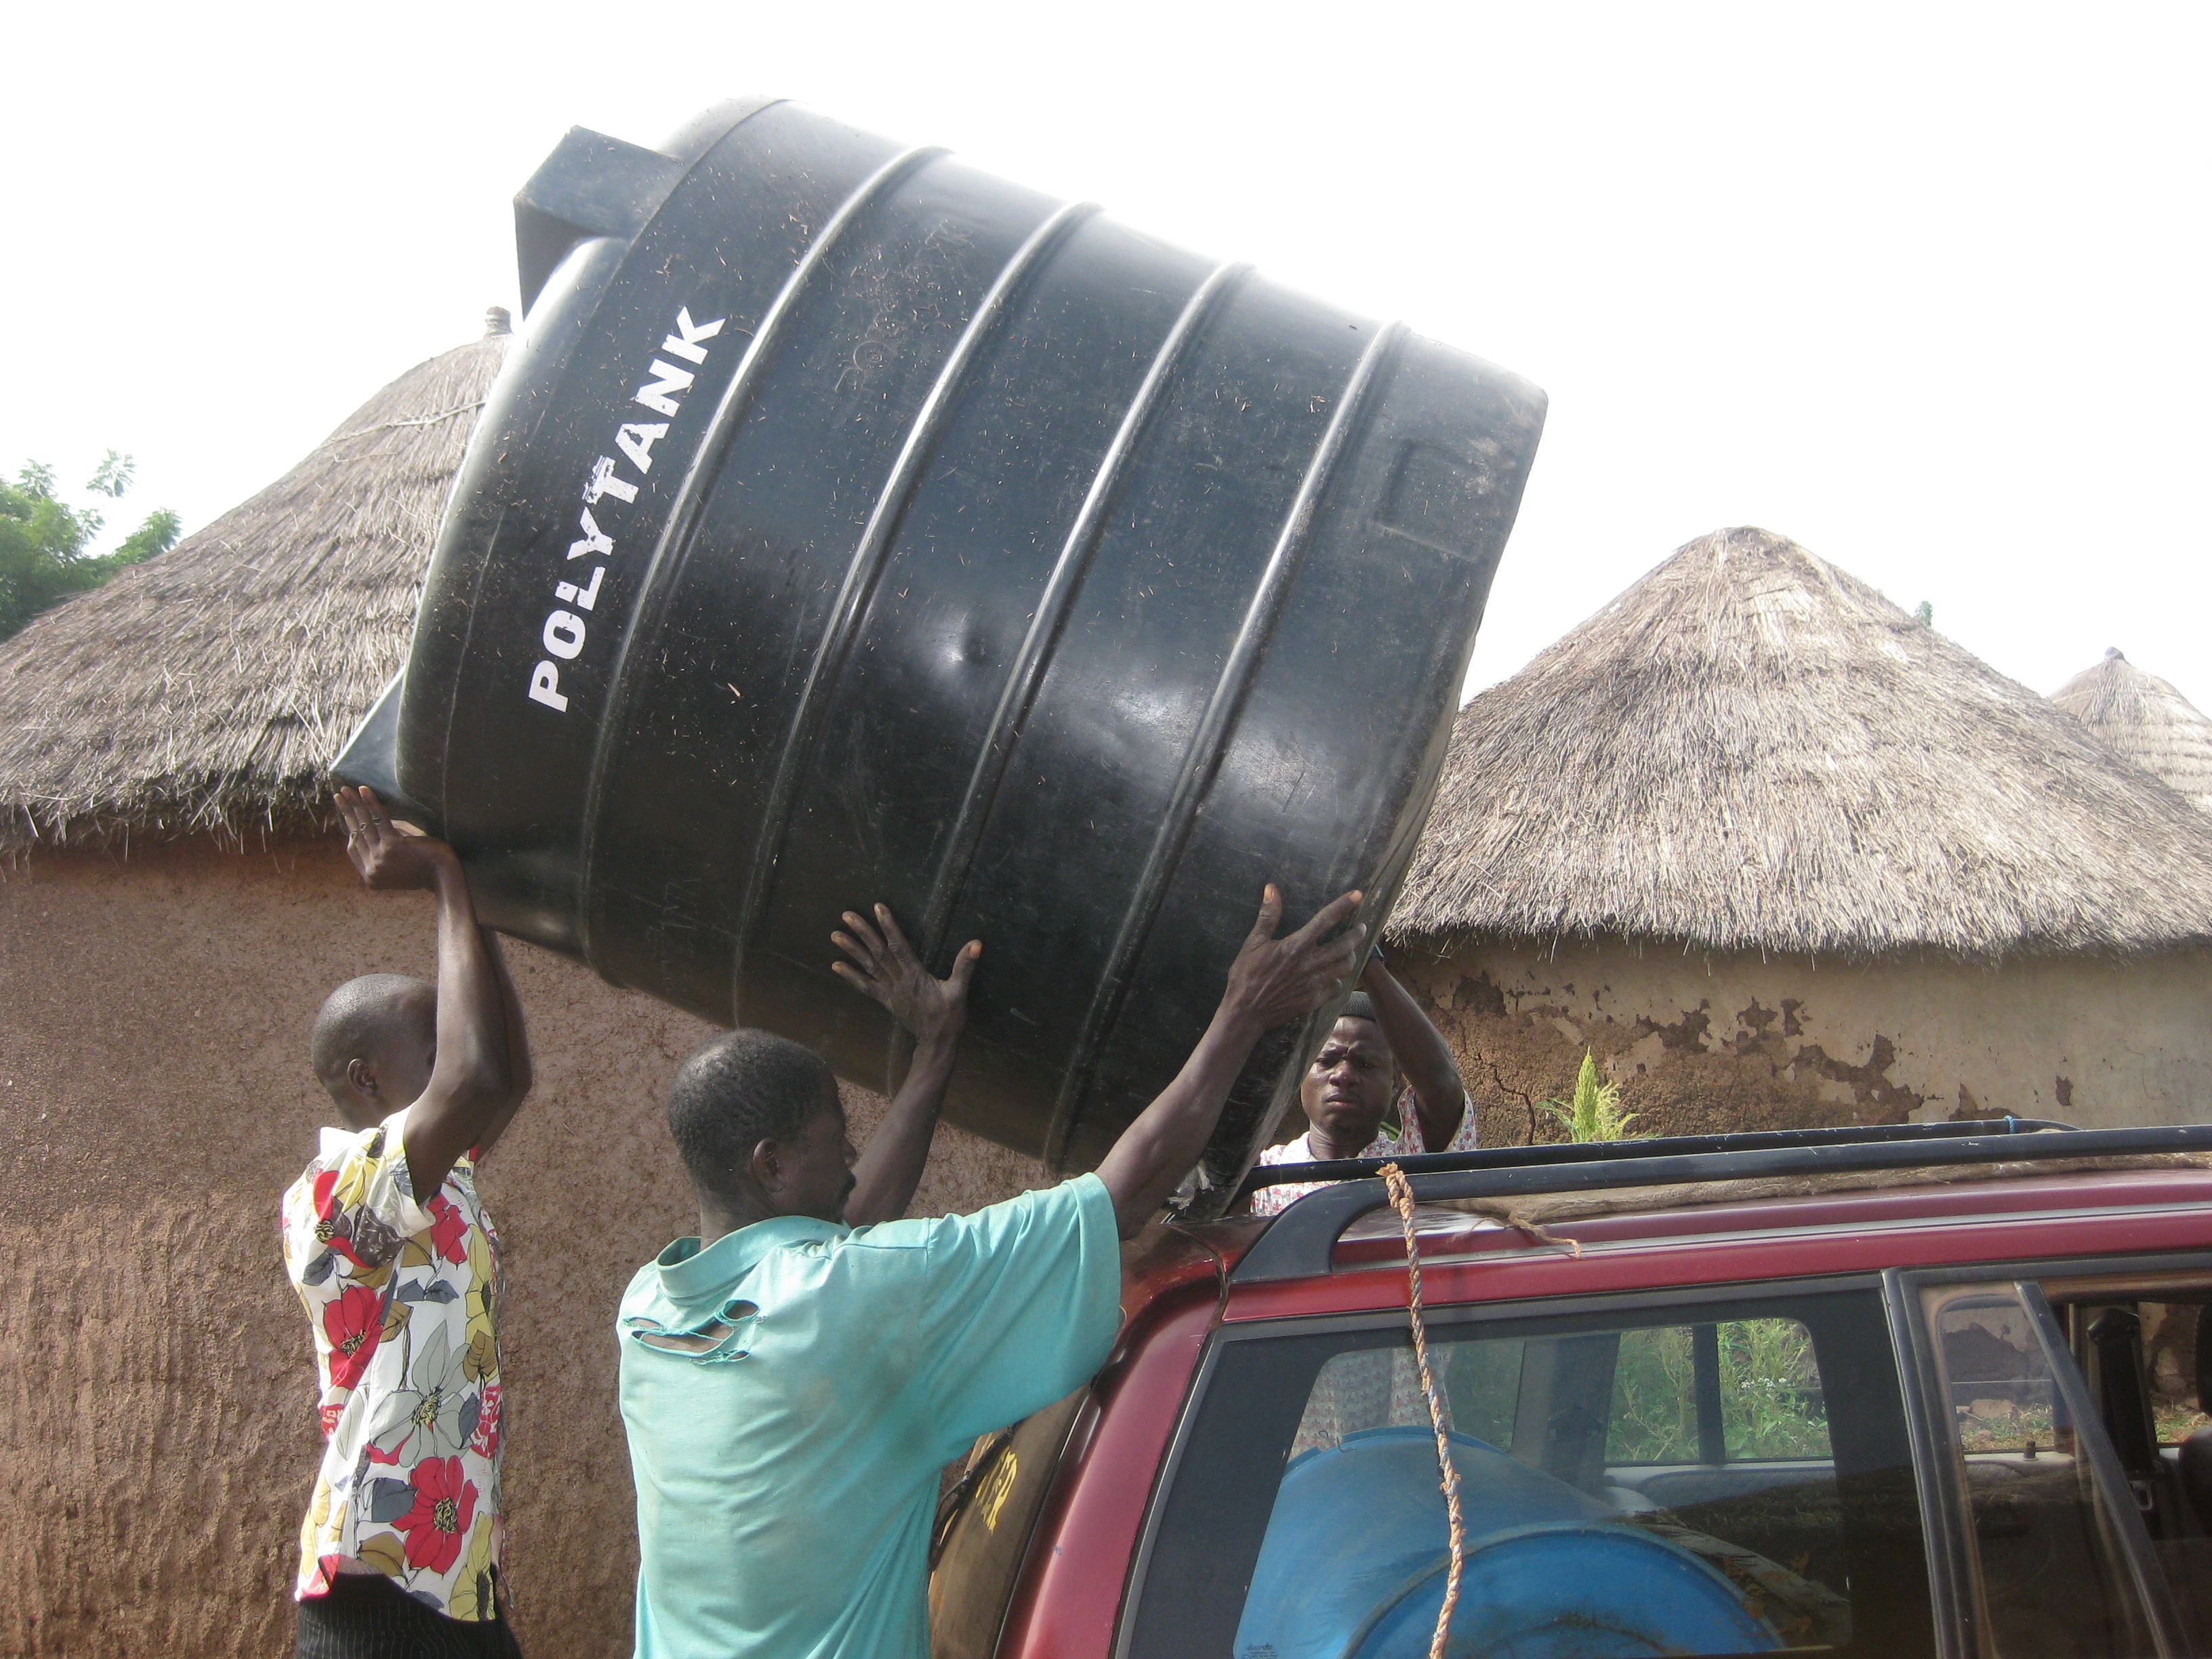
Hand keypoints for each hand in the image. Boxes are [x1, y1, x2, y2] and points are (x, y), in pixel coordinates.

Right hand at [335, 786, 453, 891]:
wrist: (444, 875)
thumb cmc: (426, 866)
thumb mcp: (398, 860)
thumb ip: (385, 843)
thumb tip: (375, 819)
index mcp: (371, 877)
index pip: (354, 849)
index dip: (351, 830)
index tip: (349, 814)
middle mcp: (371, 870)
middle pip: (356, 835)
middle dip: (347, 812)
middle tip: (339, 796)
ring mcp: (380, 859)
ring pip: (364, 825)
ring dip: (354, 804)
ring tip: (346, 790)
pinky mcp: (392, 846)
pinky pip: (379, 819)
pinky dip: (371, 802)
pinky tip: (363, 790)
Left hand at [831, 904, 979, 1045]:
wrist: (935, 1043)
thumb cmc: (949, 1017)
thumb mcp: (959, 991)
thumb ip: (964, 966)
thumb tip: (976, 943)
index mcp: (915, 975)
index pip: (899, 946)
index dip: (889, 926)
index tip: (878, 907)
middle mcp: (898, 981)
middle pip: (878, 953)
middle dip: (862, 933)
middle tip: (847, 915)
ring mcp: (889, 991)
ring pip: (868, 967)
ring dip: (851, 950)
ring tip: (835, 935)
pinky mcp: (885, 1000)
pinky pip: (864, 986)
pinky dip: (850, 975)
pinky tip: (835, 965)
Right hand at [1219, 885, 1364, 1033]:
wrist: (1246, 1012)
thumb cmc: (1246, 975)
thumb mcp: (1253, 943)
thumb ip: (1267, 916)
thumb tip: (1271, 889)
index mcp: (1296, 946)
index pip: (1326, 920)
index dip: (1343, 905)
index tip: (1357, 895)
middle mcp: (1310, 963)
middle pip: (1346, 945)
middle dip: (1357, 934)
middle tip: (1360, 928)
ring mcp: (1315, 983)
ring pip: (1346, 966)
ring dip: (1351, 956)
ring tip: (1350, 950)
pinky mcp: (1315, 999)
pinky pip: (1337, 986)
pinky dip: (1339, 978)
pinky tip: (1334, 974)